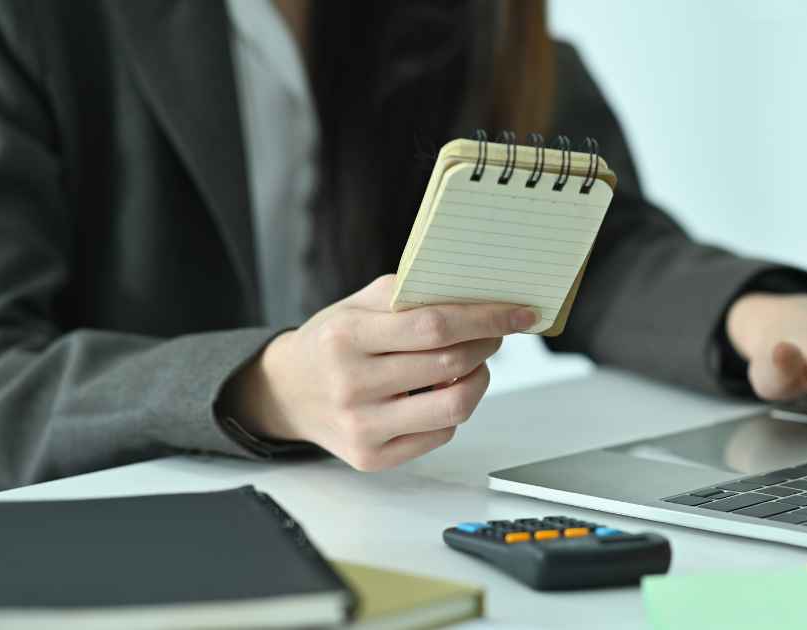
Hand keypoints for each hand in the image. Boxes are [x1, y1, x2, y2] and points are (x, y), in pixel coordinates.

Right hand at [224, 274, 537, 469]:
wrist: (286, 391)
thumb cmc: (333, 341)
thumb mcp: (358, 304)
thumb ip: (411, 295)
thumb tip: (478, 296)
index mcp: (347, 337)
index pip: (435, 326)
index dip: (486, 318)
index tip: (520, 313)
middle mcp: (352, 385)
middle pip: (450, 364)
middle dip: (487, 344)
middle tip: (495, 333)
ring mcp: (362, 427)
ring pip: (454, 406)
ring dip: (479, 379)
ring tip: (473, 363)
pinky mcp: (372, 458)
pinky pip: (440, 434)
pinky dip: (453, 408)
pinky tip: (443, 390)